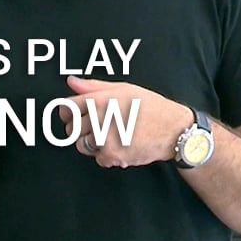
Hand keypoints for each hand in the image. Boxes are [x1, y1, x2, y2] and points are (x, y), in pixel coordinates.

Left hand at [58, 76, 194, 168]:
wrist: (174, 130)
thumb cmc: (152, 108)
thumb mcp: (124, 89)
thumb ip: (94, 87)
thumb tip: (71, 82)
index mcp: (100, 99)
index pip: (66, 109)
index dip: (68, 113)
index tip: (74, 116)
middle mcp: (100, 118)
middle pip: (71, 129)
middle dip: (81, 129)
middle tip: (99, 126)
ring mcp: (105, 138)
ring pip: (81, 146)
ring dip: (92, 143)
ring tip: (111, 136)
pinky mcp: (112, 155)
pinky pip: (97, 159)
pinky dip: (107, 156)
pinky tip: (120, 145)